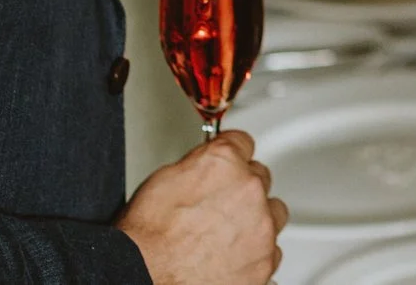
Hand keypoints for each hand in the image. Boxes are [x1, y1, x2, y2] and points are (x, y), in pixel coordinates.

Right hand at [117, 130, 283, 284]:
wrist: (144, 279)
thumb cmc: (145, 241)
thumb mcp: (161, 182)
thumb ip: (197, 166)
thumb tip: (206, 165)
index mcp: (224, 164)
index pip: (242, 143)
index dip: (231, 157)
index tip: (230, 164)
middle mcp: (250, 190)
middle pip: (259, 179)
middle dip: (242, 191)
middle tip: (218, 209)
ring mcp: (262, 227)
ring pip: (272, 214)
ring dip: (254, 221)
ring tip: (224, 236)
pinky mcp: (266, 260)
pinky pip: (270, 250)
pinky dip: (254, 253)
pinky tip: (228, 258)